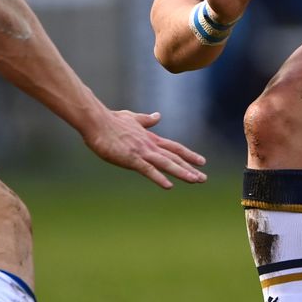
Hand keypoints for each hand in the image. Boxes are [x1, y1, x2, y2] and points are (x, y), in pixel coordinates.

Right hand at [82, 110, 207, 188]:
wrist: (97, 121)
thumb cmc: (112, 120)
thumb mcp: (133, 118)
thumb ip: (147, 120)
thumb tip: (158, 116)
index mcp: (150, 138)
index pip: (174, 147)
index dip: (188, 155)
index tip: (201, 161)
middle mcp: (150, 145)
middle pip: (174, 157)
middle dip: (190, 168)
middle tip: (203, 178)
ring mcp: (142, 152)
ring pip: (166, 163)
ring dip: (182, 172)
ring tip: (195, 180)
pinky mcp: (132, 159)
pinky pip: (148, 170)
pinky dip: (159, 178)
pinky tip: (169, 185)